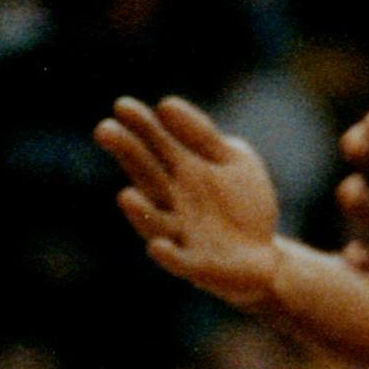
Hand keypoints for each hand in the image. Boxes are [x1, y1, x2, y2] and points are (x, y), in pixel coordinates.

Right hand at [93, 94, 280, 309]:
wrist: (263, 255)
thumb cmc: (242, 203)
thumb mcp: (231, 159)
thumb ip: (201, 136)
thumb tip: (165, 103)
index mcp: (181, 171)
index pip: (155, 143)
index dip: (140, 125)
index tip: (122, 105)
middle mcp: (171, 202)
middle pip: (146, 175)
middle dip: (127, 153)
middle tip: (105, 130)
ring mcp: (180, 234)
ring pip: (154, 222)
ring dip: (140, 211)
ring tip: (126, 195)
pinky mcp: (196, 265)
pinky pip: (178, 261)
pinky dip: (168, 255)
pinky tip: (159, 245)